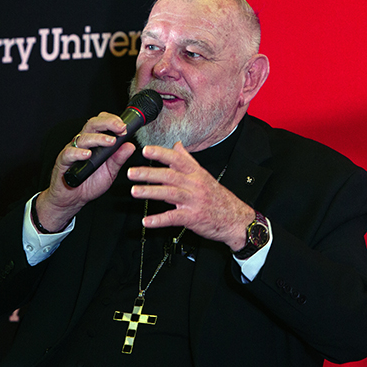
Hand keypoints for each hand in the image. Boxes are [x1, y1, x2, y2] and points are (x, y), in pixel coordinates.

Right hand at [35, 112, 135, 231]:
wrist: (73, 198)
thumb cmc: (90, 182)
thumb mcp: (110, 171)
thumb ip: (118, 159)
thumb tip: (130, 146)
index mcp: (95, 142)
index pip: (102, 122)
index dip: (113, 121)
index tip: (125, 126)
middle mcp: (84, 143)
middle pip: (93, 124)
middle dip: (108, 123)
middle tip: (120, 128)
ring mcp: (73, 150)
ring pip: (83, 138)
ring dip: (98, 138)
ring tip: (110, 141)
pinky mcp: (64, 161)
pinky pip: (69, 153)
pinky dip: (78, 152)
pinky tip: (87, 154)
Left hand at [127, 141, 254, 249]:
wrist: (235, 219)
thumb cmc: (217, 197)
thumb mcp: (204, 175)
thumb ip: (188, 160)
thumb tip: (177, 146)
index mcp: (196, 173)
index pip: (177, 159)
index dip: (161, 153)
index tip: (145, 150)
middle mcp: (194, 185)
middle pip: (170, 175)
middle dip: (149, 173)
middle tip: (132, 172)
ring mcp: (194, 201)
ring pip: (170, 193)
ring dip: (151, 192)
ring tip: (135, 191)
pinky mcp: (193, 217)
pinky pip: (174, 218)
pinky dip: (159, 220)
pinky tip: (147, 221)